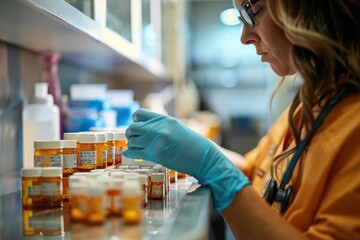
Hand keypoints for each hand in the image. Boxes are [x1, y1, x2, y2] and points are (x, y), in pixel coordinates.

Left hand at [123, 109, 249, 210]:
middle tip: (136, 139)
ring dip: (133, 145)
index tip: (139, 127)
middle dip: (132, 134)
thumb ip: (159, 126)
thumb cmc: (190, 144)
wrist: (202, 157)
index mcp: (163, 119)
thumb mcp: (175, 127)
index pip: (138, 114)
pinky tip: (131, 155)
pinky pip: (134, 152)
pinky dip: (130, 154)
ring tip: (138, 149)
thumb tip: (142, 127)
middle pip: (132, 128)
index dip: (135, 121)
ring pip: (132, 141)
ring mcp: (156, 141)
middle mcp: (158, 128)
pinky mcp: (155, 155)